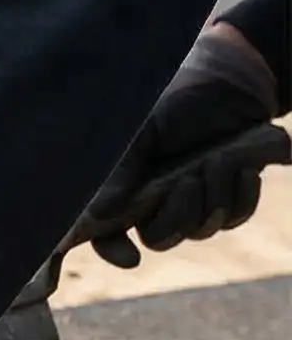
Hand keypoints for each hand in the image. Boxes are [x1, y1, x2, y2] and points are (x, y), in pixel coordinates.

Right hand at [73, 31, 287, 267]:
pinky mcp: (229, 193)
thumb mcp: (143, 132)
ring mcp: (194, 198)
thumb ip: (120, 173)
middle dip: (178, 215)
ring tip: (217, 160)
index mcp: (125, 185)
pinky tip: (241, 169)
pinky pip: (233, 216)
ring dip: (213, 198)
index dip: (114, 249)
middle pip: (161, 238)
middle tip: (189, 181)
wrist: (234, 81)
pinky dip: (240, 196)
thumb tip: (98, 214)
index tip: (130, 259)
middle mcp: (156, 198)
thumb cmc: (178, 98)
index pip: (107, 231)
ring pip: (200, 229)